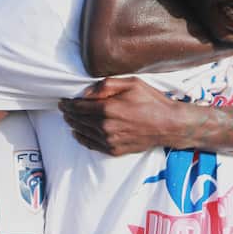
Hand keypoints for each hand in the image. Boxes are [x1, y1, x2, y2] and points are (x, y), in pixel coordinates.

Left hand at [59, 77, 179, 155]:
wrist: (169, 124)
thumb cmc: (152, 101)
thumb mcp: (132, 84)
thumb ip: (106, 85)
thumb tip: (86, 93)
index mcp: (107, 109)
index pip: (78, 107)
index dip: (68, 104)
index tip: (63, 101)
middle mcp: (105, 127)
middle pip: (78, 120)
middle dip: (69, 114)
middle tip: (64, 108)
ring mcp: (109, 140)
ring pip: (82, 132)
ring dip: (73, 125)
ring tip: (69, 119)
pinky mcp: (114, 150)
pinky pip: (91, 145)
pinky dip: (81, 138)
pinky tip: (78, 133)